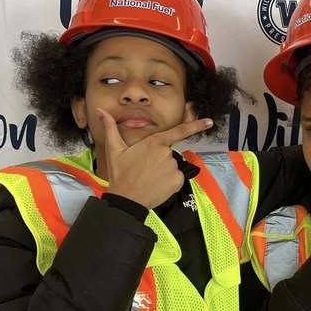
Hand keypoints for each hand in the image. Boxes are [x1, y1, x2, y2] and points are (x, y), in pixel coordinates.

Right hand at [97, 110, 212, 208]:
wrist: (126, 199)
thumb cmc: (121, 174)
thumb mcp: (114, 149)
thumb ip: (111, 128)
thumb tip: (101, 110)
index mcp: (154, 142)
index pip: (179, 131)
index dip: (196, 126)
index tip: (209, 122)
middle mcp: (166, 153)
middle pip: (169, 153)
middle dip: (159, 160)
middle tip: (144, 169)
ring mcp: (173, 167)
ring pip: (172, 166)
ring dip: (163, 171)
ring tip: (149, 178)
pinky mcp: (177, 181)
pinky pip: (176, 178)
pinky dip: (169, 182)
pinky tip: (156, 185)